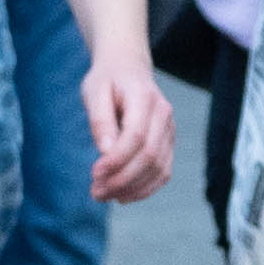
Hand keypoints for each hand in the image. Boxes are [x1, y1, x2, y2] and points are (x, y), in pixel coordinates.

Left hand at [84, 47, 171, 203]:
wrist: (128, 69)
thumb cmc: (107, 80)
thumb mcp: (94, 92)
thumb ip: (100, 120)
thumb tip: (106, 152)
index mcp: (144, 97)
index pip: (136, 135)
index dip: (116, 159)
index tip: (94, 174)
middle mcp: (164, 114)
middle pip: (149, 156)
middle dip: (122, 179)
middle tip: (95, 192)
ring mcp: (170, 129)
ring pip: (159, 168)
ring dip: (132, 188)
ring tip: (104, 195)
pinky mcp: (168, 143)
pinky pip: (163, 172)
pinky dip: (145, 189)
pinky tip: (123, 196)